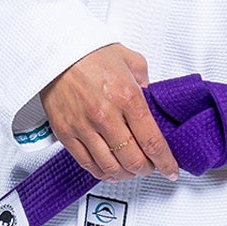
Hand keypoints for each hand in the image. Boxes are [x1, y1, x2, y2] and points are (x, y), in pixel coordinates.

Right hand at [41, 44, 179, 182]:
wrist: (55, 51)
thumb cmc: (90, 53)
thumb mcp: (131, 60)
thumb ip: (146, 83)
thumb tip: (151, 101)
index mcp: (127, 97)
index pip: (152, 141)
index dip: (165, 162)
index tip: (171, 170)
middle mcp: (106, 115)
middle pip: (132, 159)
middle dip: (146, 169)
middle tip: (151, 167)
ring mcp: (84, 126)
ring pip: (110, 166)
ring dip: (125, 174)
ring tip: (131, 170)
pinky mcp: (66, 133)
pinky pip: (86, 163)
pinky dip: (102, 173)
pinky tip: (110, 171)